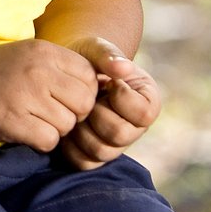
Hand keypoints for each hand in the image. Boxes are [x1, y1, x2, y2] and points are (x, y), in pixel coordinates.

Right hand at [0, 39, 97, 150]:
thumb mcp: (25, 57)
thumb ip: (58, 68)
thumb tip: (99, 89)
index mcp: (44, 51)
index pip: (89, 77)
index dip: (81, 93)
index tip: (61, 99)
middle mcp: (38, 70)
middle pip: (84, 103)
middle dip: (71, 114)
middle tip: (47, 114)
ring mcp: (25, 95)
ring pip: (67, 125)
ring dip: (53, 129)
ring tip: (29, 120)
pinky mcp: (12, 120)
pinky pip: (48, 141)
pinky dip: (39, 142)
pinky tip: (21, 131)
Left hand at [59, 37, 160, 169]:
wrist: (64, 71)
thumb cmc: (86, 57)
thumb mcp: (97, 49)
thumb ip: (109, 55)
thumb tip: (124, 67)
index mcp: (146, 102)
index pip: (142, 113)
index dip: (120, 98)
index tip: (108, 82)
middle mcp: (135, 128)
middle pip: (120, 136)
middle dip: (96, 114)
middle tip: (86, 99)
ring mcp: (115, 144)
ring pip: (101, 152)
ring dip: (81, 130)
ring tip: (74, 110)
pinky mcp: (94, 155)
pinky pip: (84, 162)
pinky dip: (70, 146)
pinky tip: (65, 125)